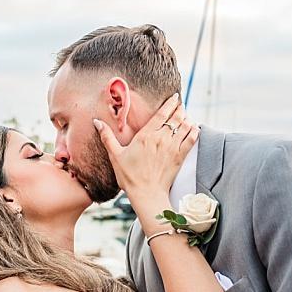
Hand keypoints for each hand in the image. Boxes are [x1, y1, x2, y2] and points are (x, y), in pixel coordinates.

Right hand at [92, 93, 198, 209]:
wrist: (146, 194)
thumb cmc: (129, 176)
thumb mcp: (115, 156)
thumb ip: (107, 137)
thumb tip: (97, 122)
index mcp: (146, 135)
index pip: (162, 113)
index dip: (170, 103)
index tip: (175, 97)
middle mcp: (161, 138)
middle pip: (175, 117)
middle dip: (180, 108)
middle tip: (181, 105)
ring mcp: (172, 147)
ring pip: (185, 126)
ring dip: (187, 118)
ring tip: (186, 115)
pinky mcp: (180, 157)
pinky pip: (191, 139)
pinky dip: (194, 131)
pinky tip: (194, 127)